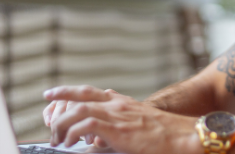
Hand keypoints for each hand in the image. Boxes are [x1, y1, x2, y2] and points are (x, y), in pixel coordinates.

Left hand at [44, 85, 200, 153]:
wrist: (185, 136)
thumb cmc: (167, 135)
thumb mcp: (140, 124)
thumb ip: (121, 125)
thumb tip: (100, 138)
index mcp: (122, 102)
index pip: (89, 92)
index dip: (67, 91)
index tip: (51, 93)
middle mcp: (117, 104)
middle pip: (80, 97)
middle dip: (58, 105)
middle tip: (48, 122)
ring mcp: (117, 114)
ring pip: (78, 111)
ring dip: (63, 125)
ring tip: (58, 140)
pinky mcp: (118, 129)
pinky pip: (86, 126)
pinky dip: (73, 133)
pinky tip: (70, 143)